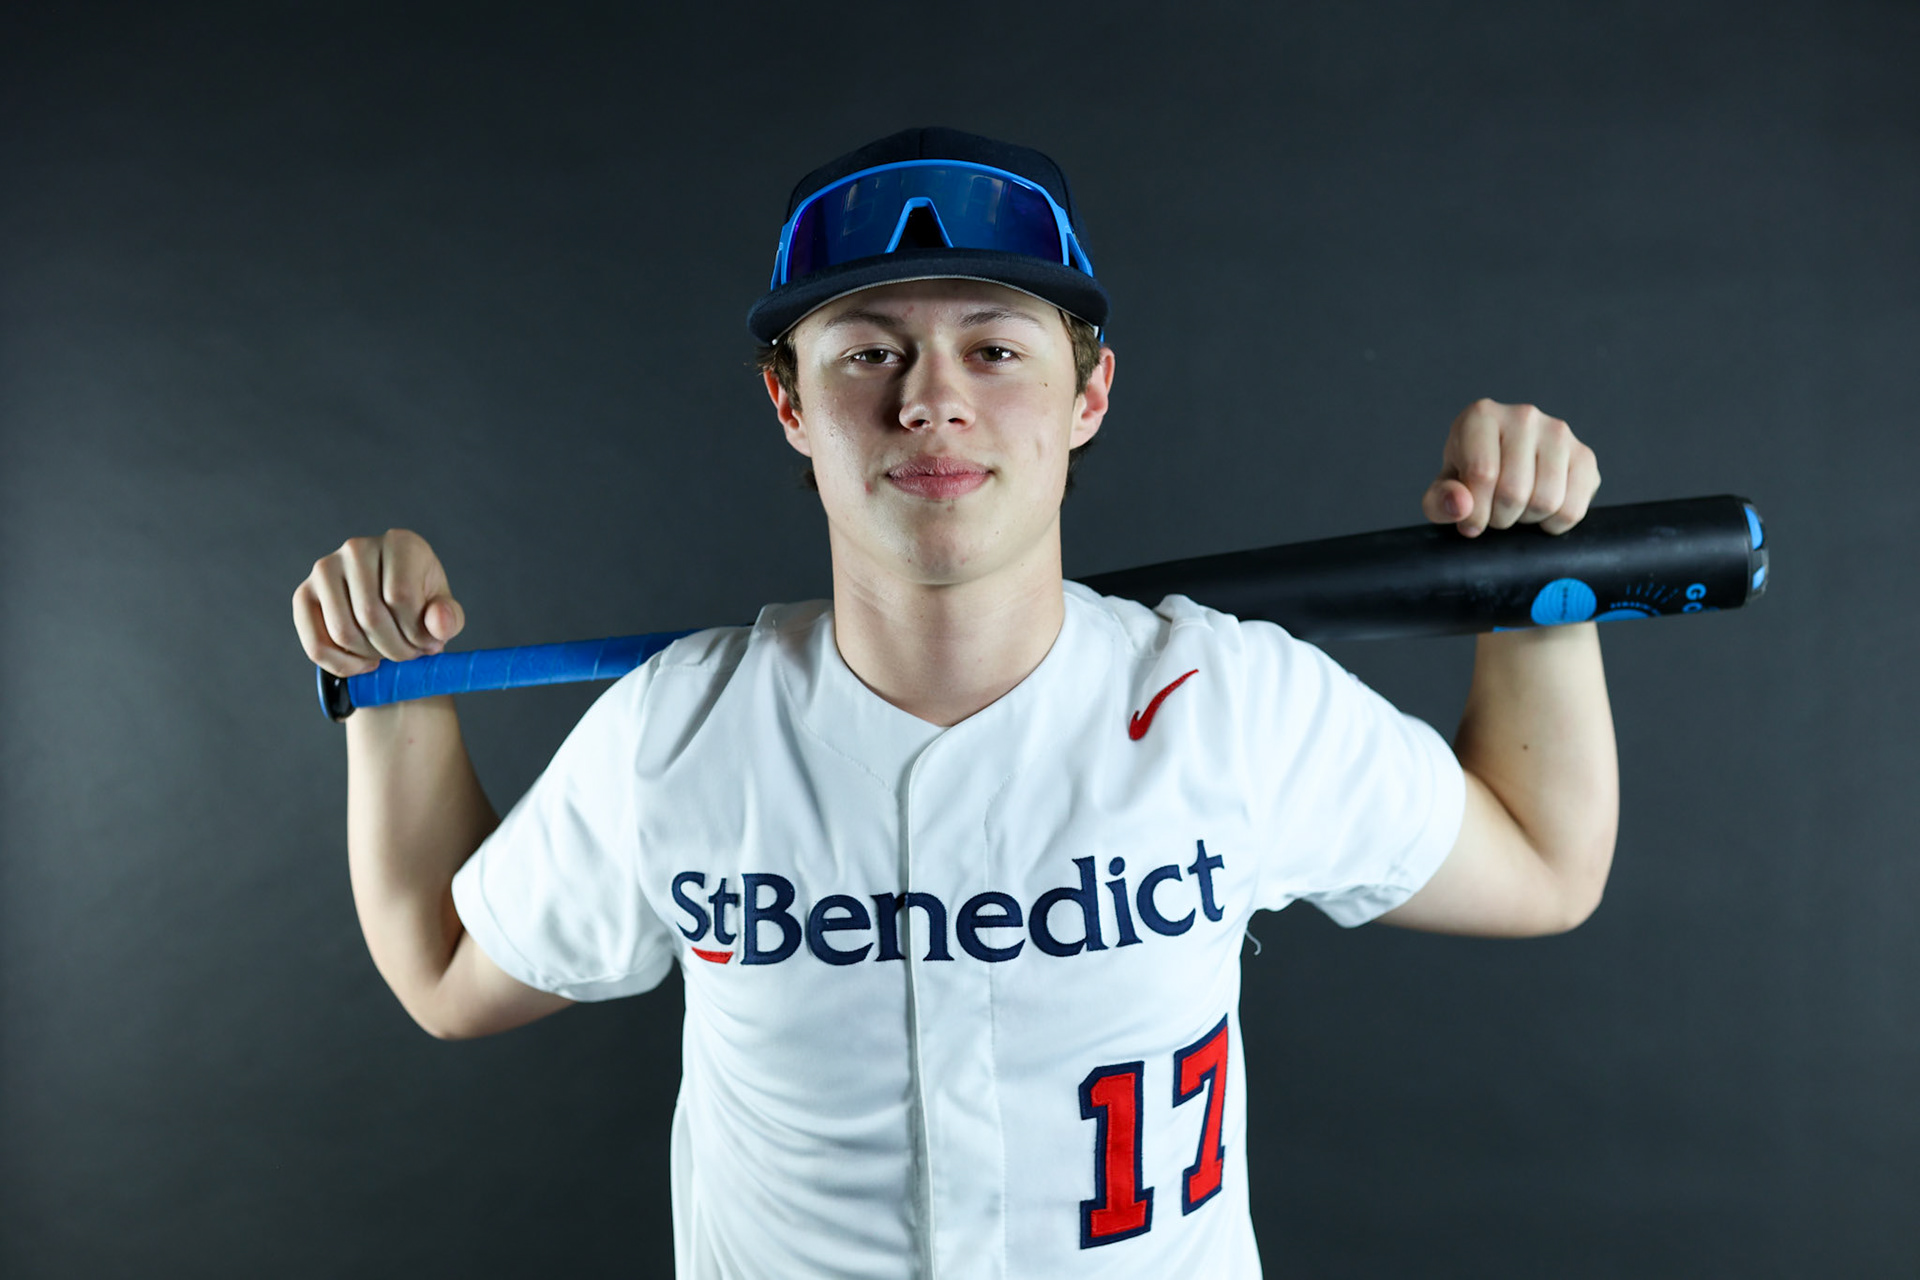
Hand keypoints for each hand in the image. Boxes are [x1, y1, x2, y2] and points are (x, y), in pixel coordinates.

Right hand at [292, 529, 464, 675]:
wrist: (395, 602)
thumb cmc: (422, 603)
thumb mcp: (444, 610)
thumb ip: (448, 618)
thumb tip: (438, 623)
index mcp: (400, 543)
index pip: (401, 597)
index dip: (416, 633)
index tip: (428, 643)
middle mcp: (357, 547)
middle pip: (370, 616)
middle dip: (396, 649)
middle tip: (409, 655)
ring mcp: (325, 568)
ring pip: (343, 632)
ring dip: (371, 657)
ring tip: (389, 655)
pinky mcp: (304, 594)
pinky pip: (316, 644)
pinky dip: (342, 666)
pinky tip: (365, 665)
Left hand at [1421, 399, 1599, 536]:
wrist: (1500, 465)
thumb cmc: (1467, 477)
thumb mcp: (1442, 490)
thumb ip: (1439, 502)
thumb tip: (1461, 506)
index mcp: (1481, 416)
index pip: (1482, 474)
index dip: (1475, 512)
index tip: (1470, 521)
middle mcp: (1524, 416)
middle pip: (1514, 492)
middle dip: (1499, 518)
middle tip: (1494, 511)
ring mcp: (1559, 433)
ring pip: (1546, 502)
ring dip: (1526, 521)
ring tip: (1515, 508)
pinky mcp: (1584, 456)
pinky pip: (1573, 509)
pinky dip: (1554, 523)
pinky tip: (1539, 511)